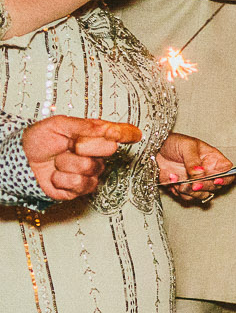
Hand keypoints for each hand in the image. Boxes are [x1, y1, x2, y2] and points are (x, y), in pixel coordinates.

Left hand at [21, 116, 139, 203]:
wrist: (22, 161)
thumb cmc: (40, 140)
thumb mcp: (58, 124)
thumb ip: (84, 126)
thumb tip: (110, 129)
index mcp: (95, 135)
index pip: (120, 133)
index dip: (128, 133)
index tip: (136, 135)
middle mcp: (98, 153)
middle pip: (108, 149)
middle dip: (84, 146)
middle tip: (70, 145)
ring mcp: (92, 171)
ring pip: (89, 167)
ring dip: (66, 164)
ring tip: (57, 162)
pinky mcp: (82, 188)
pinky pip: (80, 183)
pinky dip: (62, 179)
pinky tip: (57, 176)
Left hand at [156, 133, 234, 201]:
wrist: (153, 149)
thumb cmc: (173, 142)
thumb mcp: (186, 146)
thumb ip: (194, 161)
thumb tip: (200, 174)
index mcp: (212, 160)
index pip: (228, 171)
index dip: (226, 178)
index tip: (216, 180)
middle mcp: (207, 172)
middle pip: (216, 186)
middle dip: (205, 187)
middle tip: (194, 184)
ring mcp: (196, 181)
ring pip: (203, 195)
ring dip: (192, 192)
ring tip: (179, 182)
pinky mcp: (184, 188)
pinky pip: (187, 197)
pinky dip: (179, 192)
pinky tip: (171, 180)